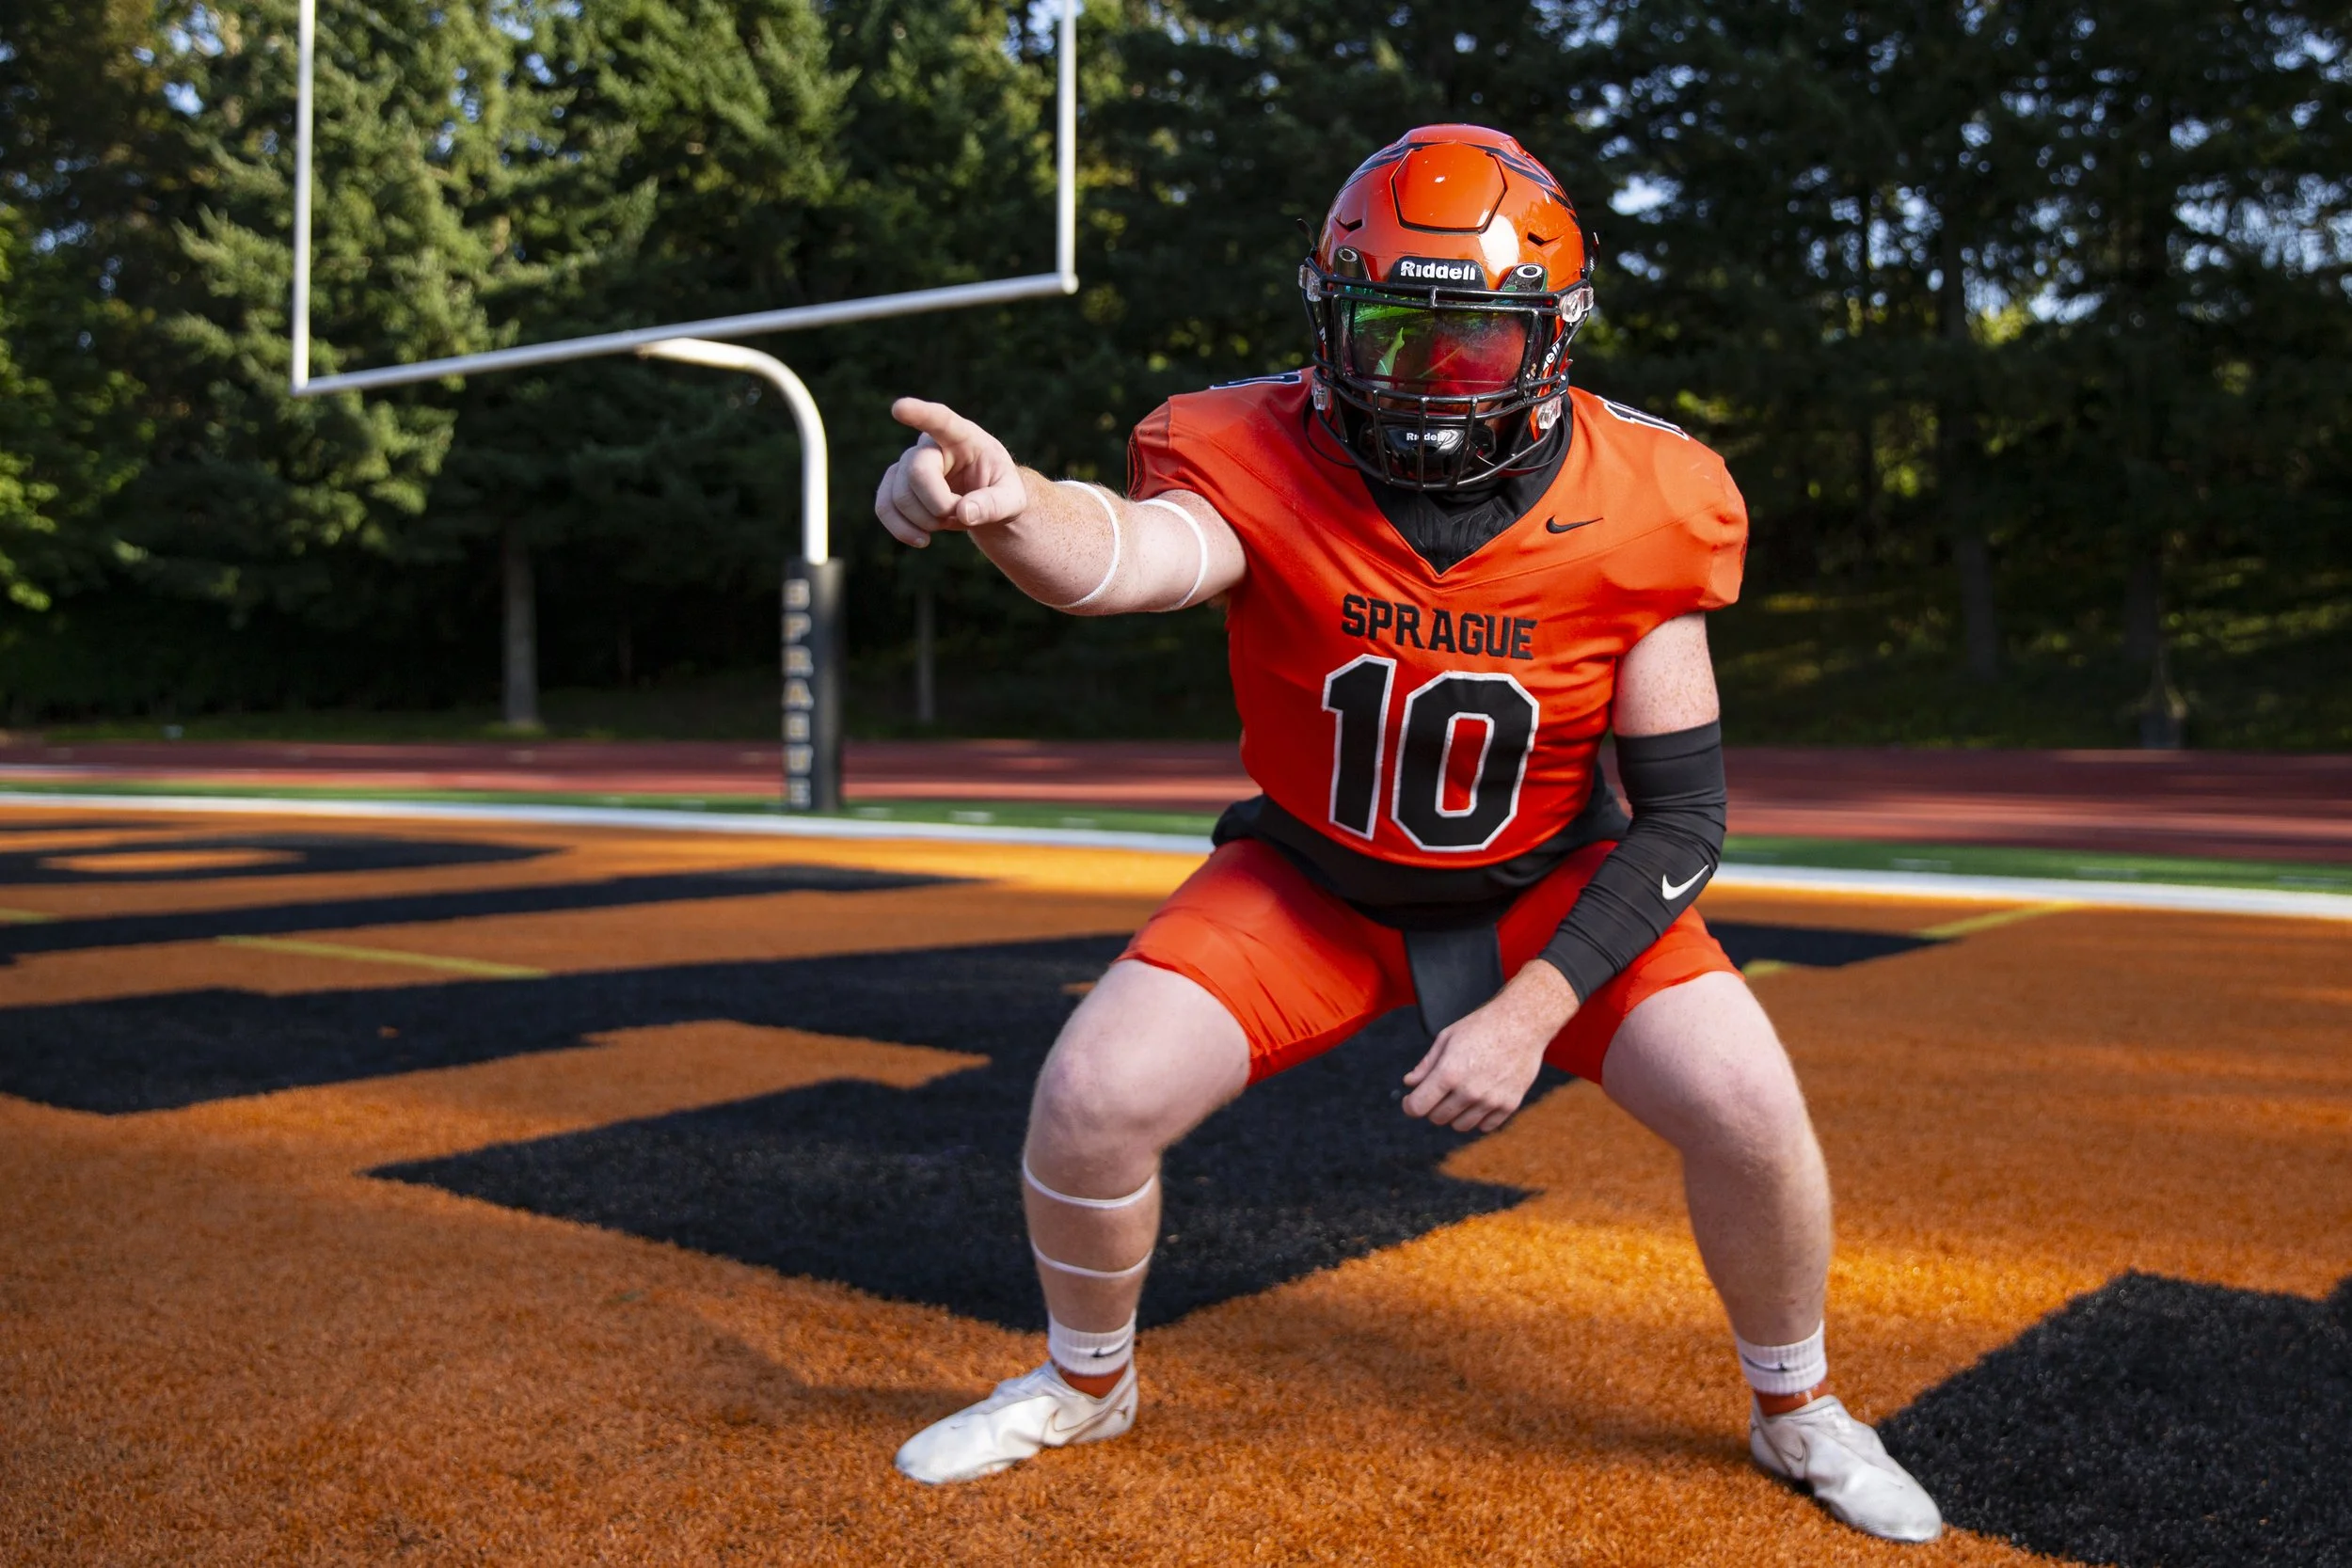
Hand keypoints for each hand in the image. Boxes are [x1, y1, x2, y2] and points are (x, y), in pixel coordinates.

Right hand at [874, 398, 1028, 548]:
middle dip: (938, 505)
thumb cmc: (1000, 491)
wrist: (984, 501)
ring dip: (925, 521)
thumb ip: (995, 505)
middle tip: (960, 514)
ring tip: (948, 521)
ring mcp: (908, 464)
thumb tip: (965, 513)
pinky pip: (884, 507)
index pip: (940, 420)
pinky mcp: (896, 485)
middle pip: (916, 471)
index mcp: (963, 436)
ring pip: (899, 495)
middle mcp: (929, 445)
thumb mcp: (1012, 500)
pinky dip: (901, 529)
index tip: (899, 408)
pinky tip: (922, 540)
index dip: (919, 414)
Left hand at [1401, 960, 1578, 1133]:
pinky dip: (1478, 1117)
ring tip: (1460, 1094)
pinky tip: (1479, 1099)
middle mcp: (1469, 1091)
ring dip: (1455, 1114)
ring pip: (1460, 1126)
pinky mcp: (1510, 1105)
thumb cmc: (1482, 1026)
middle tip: (1441, 1090)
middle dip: (1433, 1106)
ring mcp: (1491, 1100)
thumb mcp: (1447, 1038)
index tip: (1412, 1100)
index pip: (1418, 1107)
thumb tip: (1409, 1084)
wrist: (1523, 1022)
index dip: (1410, 1105)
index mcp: (1449, 1073)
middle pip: (1437, 1118)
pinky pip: (1485, 1126)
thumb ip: (1426, 1065)